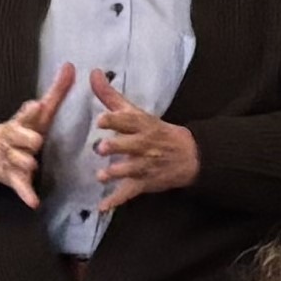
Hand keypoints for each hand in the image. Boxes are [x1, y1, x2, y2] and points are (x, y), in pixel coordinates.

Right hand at [0, 67, 78, 204]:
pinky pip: (20, 187)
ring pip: (20, 162)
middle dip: (28, 141)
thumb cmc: (23, 131)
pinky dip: (26, 194)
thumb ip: (56, 92)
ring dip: (25, 163)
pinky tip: (34, 202)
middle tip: (35, 142)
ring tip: (31, 164)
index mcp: (21, 122)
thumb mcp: (38, 113)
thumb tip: (70, 65)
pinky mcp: (12, 179)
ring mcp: (11, 160)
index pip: (25, 116)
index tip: (37, 107)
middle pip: (23, 140)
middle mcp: (14, 140)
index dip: (30, 112)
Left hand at [89, 78, 199, 207]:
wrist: (188, 155)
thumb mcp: (135, 112)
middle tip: (102, 148)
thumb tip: (92, 72)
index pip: (128, 121)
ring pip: (130, 170)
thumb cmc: (154, 130)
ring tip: (102, 176)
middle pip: (130, 145)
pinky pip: (129, 193)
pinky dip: (116, 201)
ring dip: (116, 174)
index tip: (101, 120)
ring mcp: (144, 166)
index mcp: (141, 125)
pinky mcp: (144, 183)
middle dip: (117, 147)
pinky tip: (102, 208)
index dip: (115, 120)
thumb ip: (110, 95)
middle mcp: (144, 145)